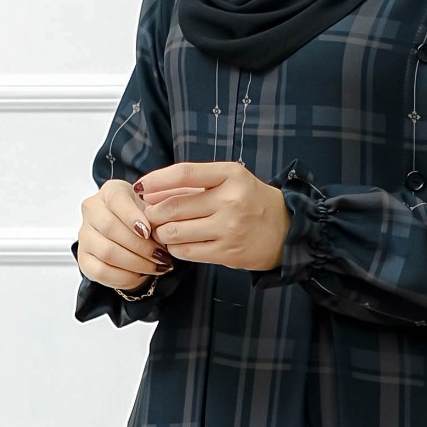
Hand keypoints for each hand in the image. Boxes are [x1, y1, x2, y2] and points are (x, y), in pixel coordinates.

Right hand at [77, 177, 170, 293]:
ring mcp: (85, 235)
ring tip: (155, 267)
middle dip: (140, 246)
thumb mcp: (154, 209)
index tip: (149, 231)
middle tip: (161, 256)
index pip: (116, 200)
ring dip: (135, 263)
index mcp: (110, 191)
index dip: (132, 217)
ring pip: (106, 252)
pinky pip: (101, 272)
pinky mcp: (84, 259)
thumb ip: (157, 215)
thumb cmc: (145, 218)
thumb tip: (161, 231)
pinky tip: (140, 275)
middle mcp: (92, 210)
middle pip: (110, 228)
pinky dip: (124, 277)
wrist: (134, 235)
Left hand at [135, 161, 289, 272]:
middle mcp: (231, 200)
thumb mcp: (229, 181)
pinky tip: (179, 243)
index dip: (156, 180)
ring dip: (162, 233)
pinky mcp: (228, 252)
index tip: (140, 187)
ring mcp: (230, 229)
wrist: (287, 231)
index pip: (184, 173)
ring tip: (164, 230)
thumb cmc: (252, 202)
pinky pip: (187, 252)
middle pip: (173, 207)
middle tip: (148, 216)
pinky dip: (175, 248)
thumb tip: (150, 191)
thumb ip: (193, 184)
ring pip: (175, 232)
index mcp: (231, 175)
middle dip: (153, 213)